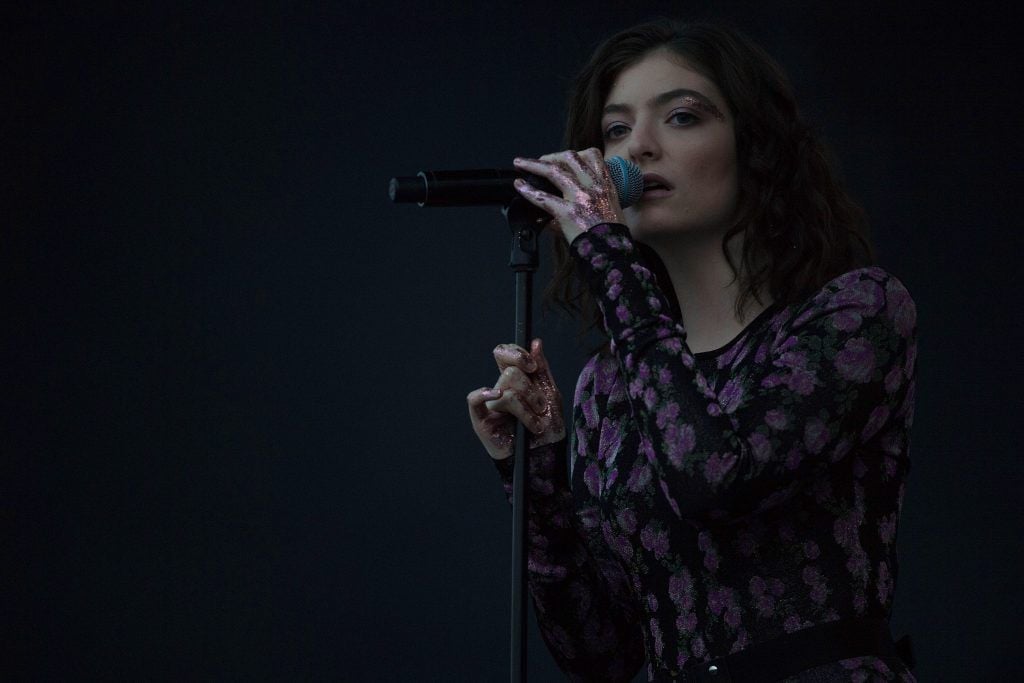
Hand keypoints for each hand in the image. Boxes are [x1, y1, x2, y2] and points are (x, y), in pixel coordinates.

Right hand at [466, 338, 564, 460]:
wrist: (545, 457)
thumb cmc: (549, 428)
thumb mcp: (551, 395)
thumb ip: (542, 369)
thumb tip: (536, 342)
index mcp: (516, 379)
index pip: (505, 354)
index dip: (517, 354)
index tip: (532, 367)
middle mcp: (500, 389)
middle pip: (508, 373)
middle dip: (531, 391)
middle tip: (541, 406)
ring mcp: (489, 404)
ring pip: (505, 390)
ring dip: (526, 409)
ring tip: (536, 424)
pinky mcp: (481, 419)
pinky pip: (474, 399)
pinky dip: (484, 394)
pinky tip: (496, 395)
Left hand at [512, 148, 625, 242]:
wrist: (612, 253)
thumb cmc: (611, 236)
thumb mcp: (608, 210)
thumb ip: (587, 201)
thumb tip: (564, 204)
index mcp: (605, 185)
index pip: (593, 155)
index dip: (575, 153)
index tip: (563, 157)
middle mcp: (593, 186)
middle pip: (570, 158)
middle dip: (551, 156)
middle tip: (539, 160)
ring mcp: (581, 198)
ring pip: (554, 171)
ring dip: (533, 165)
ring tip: (520, 164)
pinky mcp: (568, 212)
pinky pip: (543, 198)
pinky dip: (528, 190)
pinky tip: (519, 186)